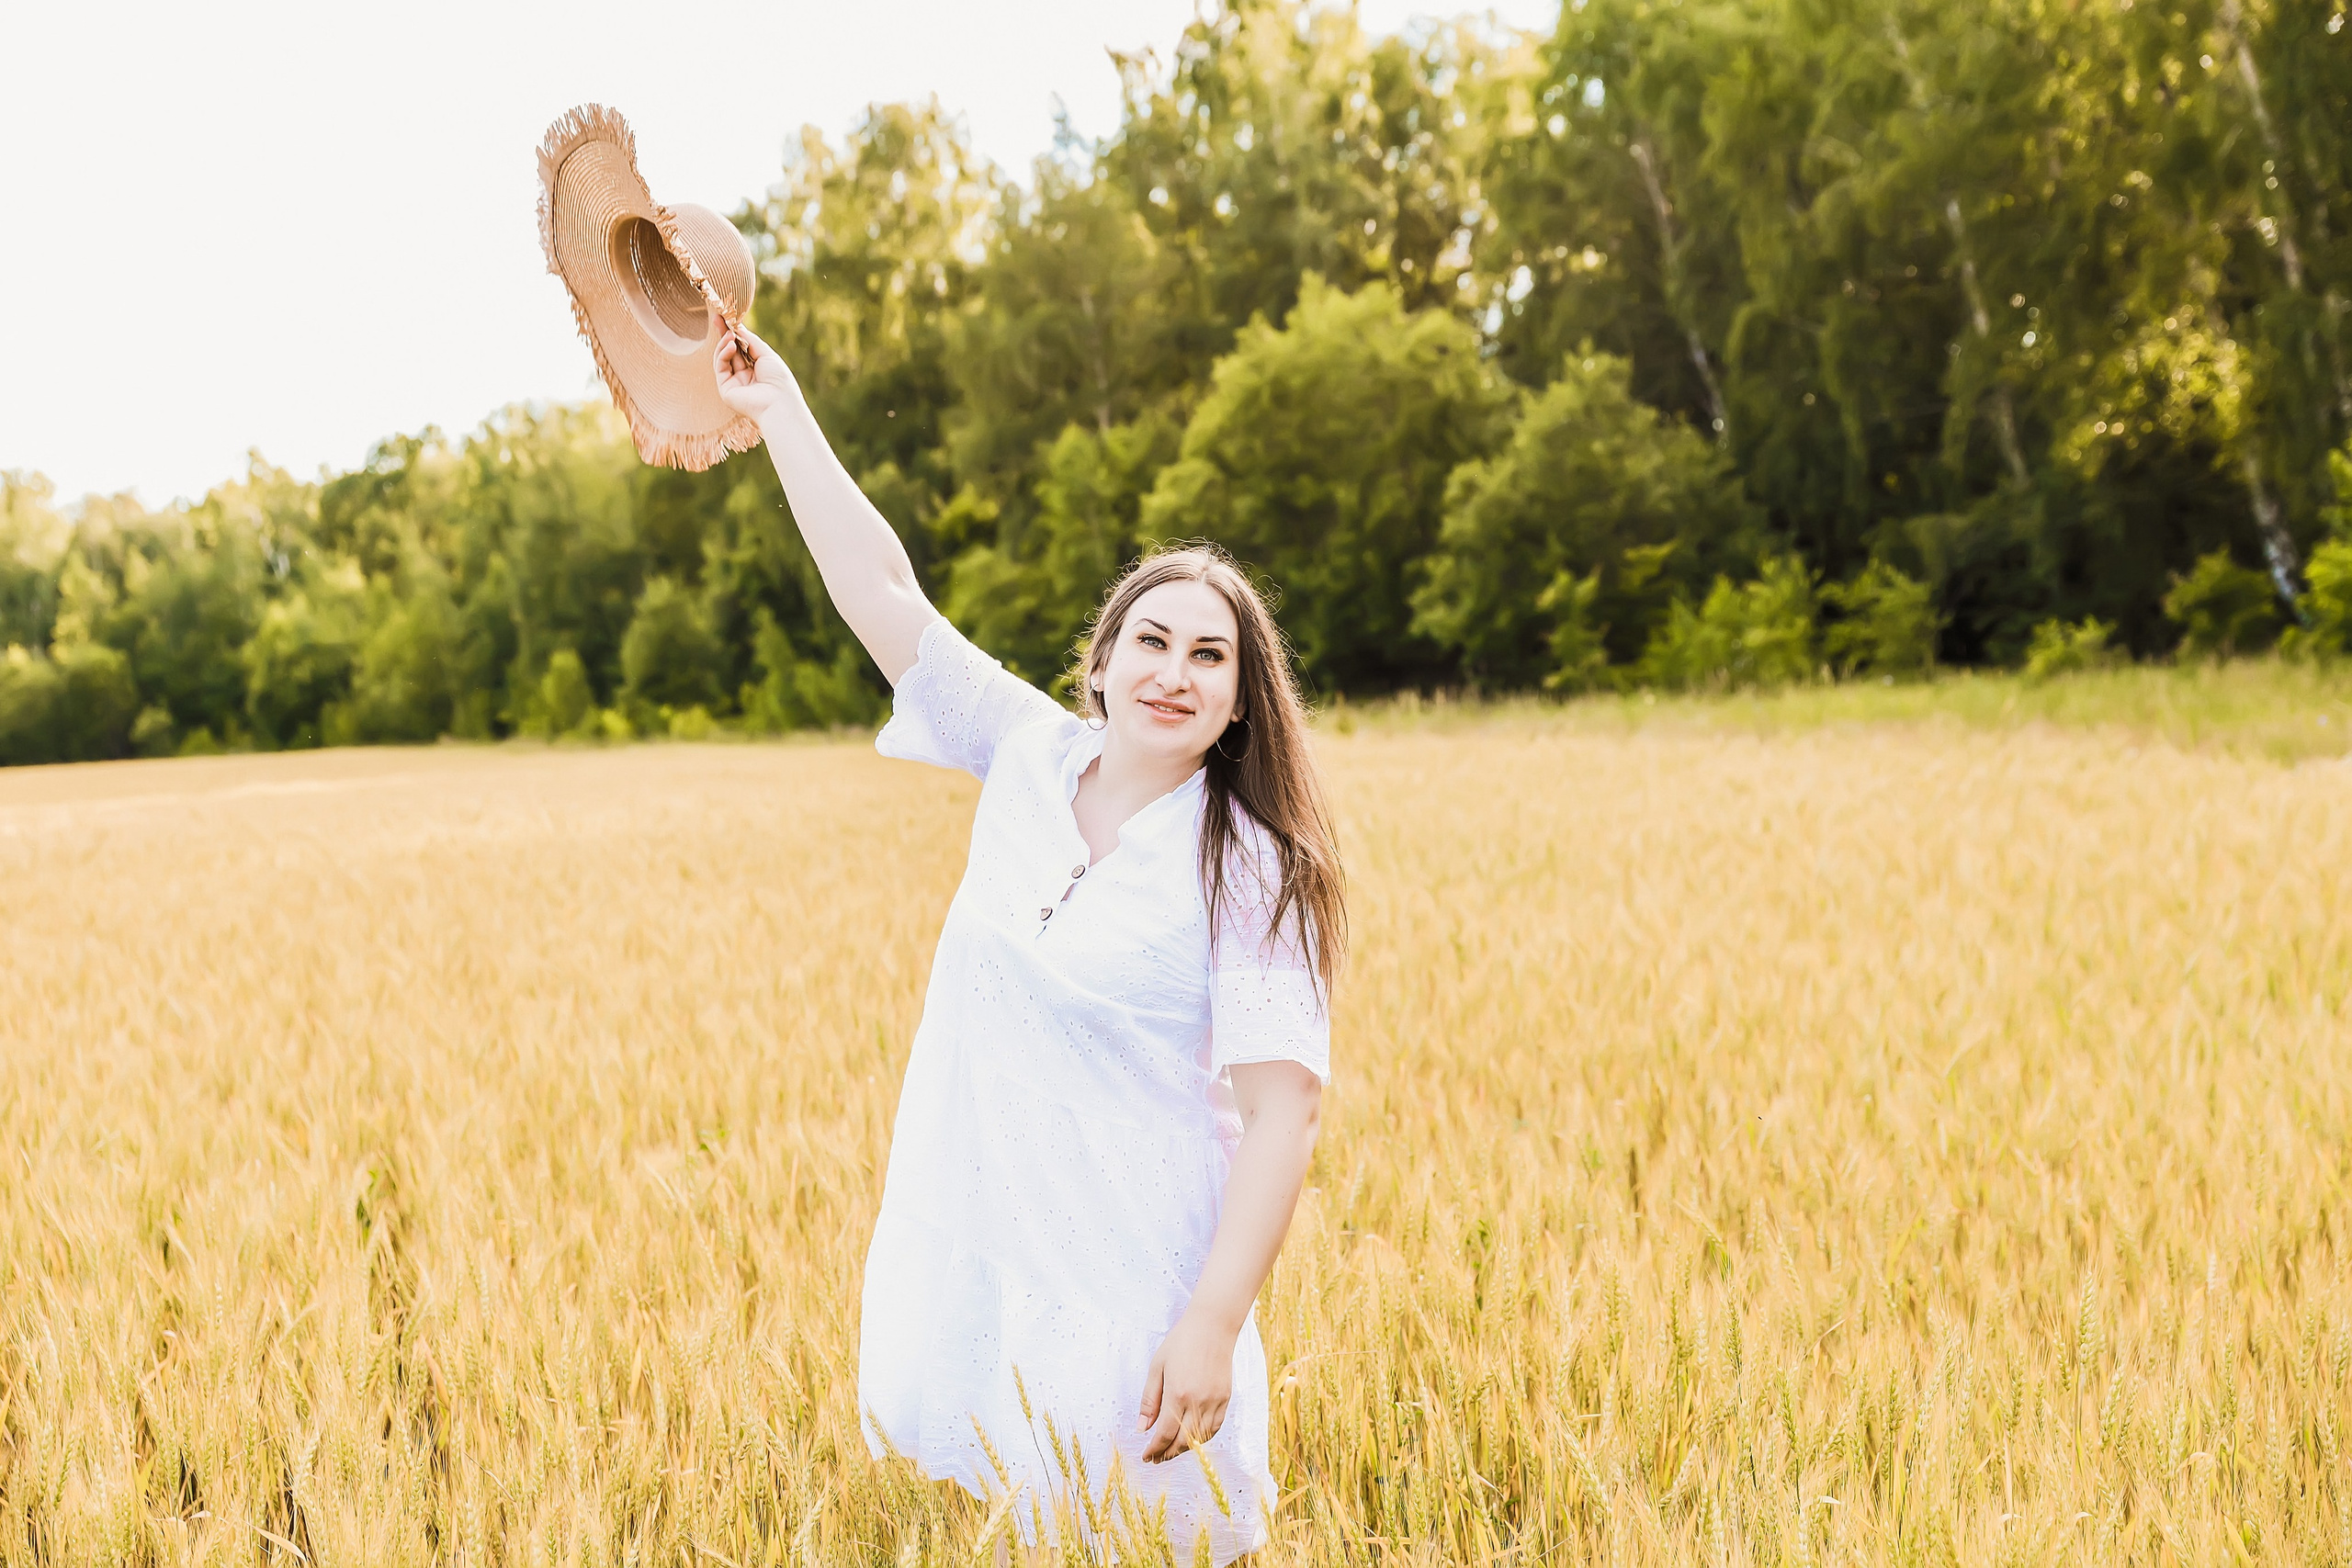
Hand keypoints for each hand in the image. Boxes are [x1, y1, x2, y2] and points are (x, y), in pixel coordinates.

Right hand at [713, 323, 800, 422]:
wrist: (779, 402)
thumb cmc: (779, 379)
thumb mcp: (766, 353)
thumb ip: (750, 340)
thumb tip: (737, 327)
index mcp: (756, 368)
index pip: (741, 348)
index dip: (734, 334)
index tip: (726, 318)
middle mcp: (744, 376)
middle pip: (730, 351)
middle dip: (724, 334)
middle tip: (718, 318)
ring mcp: (734, 383)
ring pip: (722, 358)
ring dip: (724, 343)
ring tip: (729, 334)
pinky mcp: (725, 389)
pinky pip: (720, 367)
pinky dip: (723, 354)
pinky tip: (730, 346)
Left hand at [1137, 1310, 1235, 1463]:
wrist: (1212, 1326)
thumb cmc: (1181, 1343)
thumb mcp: (1157, 1367)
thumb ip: (1149, 1400)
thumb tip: (1142, 1429)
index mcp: (1177, 1394)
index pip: (1164, 1434)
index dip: (1154, 1449)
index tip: (1145, 1456)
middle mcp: (1198, 1402)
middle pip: (1182, 1441)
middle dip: (1167, 1454)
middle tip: (1156, 1458)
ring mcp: (1214, 1402)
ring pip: (1199, 1438)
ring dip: (1184, 1448)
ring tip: (1171, 1450)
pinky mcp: (1225, 1399)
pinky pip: (1214, 1428)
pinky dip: (1202, 1438)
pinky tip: (1192, 1438)